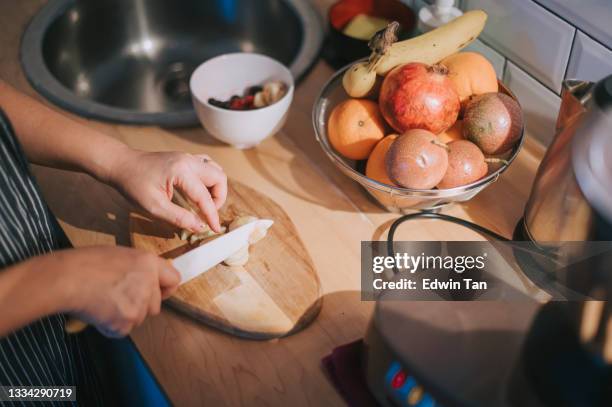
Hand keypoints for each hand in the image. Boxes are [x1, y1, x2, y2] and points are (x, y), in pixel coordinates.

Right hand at [55, 246, 180, 336]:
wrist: (66, 279)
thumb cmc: (85, 264)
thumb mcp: (120, 256)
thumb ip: (139, 269)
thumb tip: (148, 279)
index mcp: (148, 263)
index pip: (174, 279)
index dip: (165, 289)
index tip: (158, 292)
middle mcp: (149, 284)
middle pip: (155, 305)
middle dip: (140, 306)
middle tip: (117, 298)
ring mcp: (139, 305)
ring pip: (138, 319)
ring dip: (124, 315)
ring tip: (102, 301)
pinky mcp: (125, 323)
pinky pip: (122, 330)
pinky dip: (110, 326)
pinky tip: (97, 311)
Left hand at [108, 150, 226, 231]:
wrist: (121, 164)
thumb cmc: (133, 184)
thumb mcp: (153, 206)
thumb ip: (179, 217)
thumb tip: (199, 226)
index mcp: (181, 171)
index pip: (204, 196)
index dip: (212, 215)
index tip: (215, 229)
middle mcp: (188, 160)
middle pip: (219, 177)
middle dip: (218, 198)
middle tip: (207, 213)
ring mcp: (188, 157)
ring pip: (216, 170)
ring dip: (215, 187)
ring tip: (205, 202)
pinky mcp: (185, 158)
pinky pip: (207, 166)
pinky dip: (209, 179)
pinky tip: (200, 190)